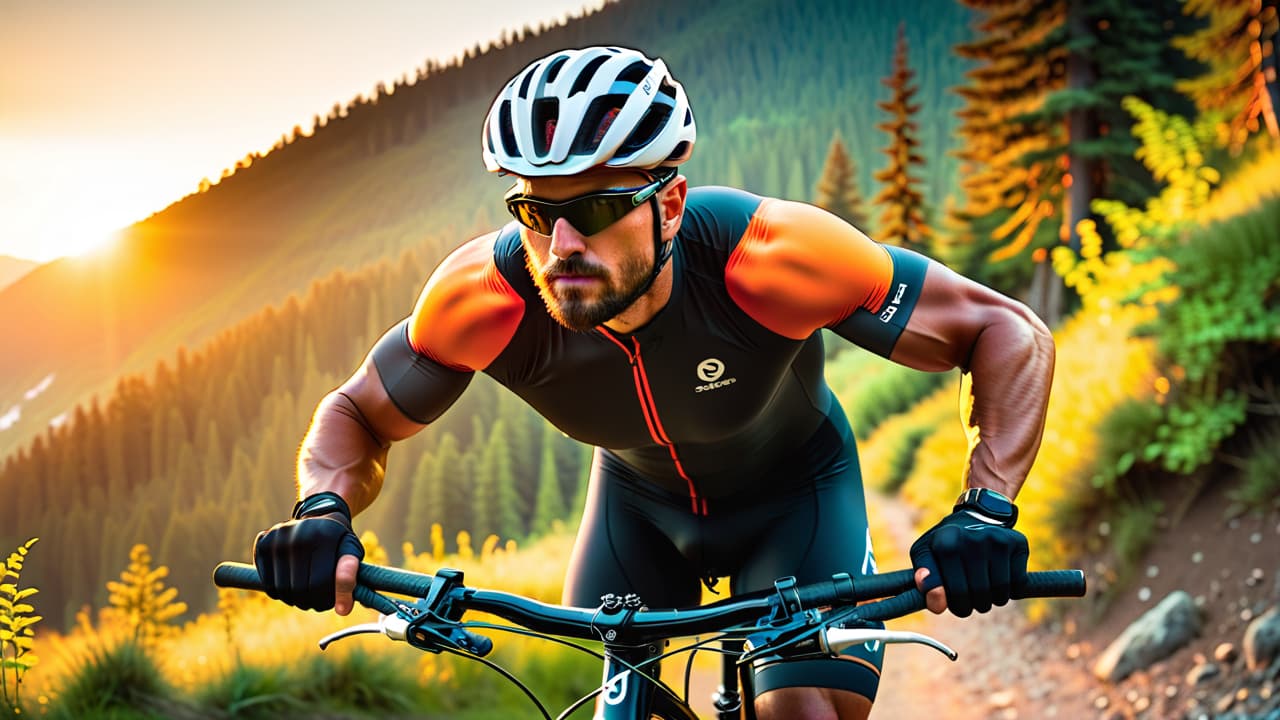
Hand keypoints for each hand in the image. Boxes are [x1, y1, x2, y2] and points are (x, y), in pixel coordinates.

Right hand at [253, 493, 363, 613]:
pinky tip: (291, 585)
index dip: (325, 600)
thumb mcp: (352, 553)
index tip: (330, 602)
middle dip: (311, 602)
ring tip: (306, 594)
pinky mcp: (263, 543)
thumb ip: (350, 579)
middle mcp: (297, 533)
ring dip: (295, 600)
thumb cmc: (337, 541)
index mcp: (324, 536)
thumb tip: (343, 610)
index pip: (319, 584)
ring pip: (282, 589)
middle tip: (318, 601)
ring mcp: (277, 538)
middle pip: (299, 588)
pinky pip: (268, 583)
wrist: (318, 517)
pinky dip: (279, 592)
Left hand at [909, 508, 1027, 616]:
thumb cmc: (946, 544)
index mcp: (945, 543)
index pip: (950, 592)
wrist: (977, 516)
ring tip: (981, 588)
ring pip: (1000, 594)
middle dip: (969, 605)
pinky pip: (1018, 585)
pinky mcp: (1018, 543)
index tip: (947, 600)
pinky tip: (998, 577)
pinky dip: (1009, 591)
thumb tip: (937, 604)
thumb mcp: (925, 555)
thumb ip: (924, 582)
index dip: (949, 603)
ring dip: (990, 601)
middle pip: (977, 596)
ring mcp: (997, 540)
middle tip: (965, 597)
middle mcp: (972, 539)